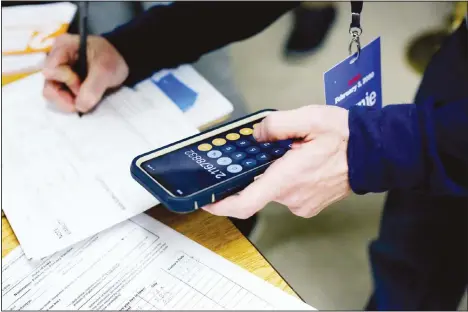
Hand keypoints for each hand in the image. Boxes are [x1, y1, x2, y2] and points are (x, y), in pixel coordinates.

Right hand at [42, 34, 128, 113]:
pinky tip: (85, 99)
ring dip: (70, 101)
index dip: (67, 81)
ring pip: (52, 94)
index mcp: (62, 47)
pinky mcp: (62, 84)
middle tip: (87, 95)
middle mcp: (54, 59)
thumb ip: (93, 87)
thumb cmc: (112, 60)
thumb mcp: (106, 70)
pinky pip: (59, 98)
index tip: (84, 84)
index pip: (51, 70)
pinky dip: (71, 102)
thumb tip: (80, 106)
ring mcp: (57, 73)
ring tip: (88, 97)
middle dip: (67, 96)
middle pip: (49, 85)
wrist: (120, 64)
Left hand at [203, 105, 350, 218]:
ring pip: (274, 189)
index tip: (207, 202)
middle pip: (258, 188)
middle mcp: (293, 197)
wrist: (375, 153)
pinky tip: (300, 163)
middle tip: (267, 151)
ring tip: (292, 152)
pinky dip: (286, 179)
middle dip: (258, 170)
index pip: (245, 202)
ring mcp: (302, 204)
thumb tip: (257, 134)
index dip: (221, 205)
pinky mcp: (309, 205)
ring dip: (275, 173)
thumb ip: (276, 125)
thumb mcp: (308, 118)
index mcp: (287, 178)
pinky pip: (288, 193)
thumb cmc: (346, 138)